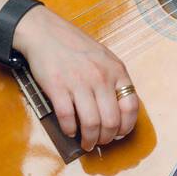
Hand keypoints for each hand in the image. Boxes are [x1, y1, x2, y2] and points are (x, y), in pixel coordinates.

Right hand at [13, 6, 139, 151]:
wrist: (46, 32)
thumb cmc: (75, 46)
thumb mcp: (104, 58)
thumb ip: (113, 80)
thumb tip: (117, 112)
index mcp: (116, 70)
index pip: (131, 106)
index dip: (126, 126)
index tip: (119, 133)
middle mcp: (100, 77)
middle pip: (111, 121)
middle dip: (106, 138)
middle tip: (100, 142)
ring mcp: (79, 82)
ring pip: (92, 124)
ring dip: (89, 140)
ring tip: (87, 143)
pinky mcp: (58, 87)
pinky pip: (67, 118)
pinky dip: (70, 129)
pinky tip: (70, 130)